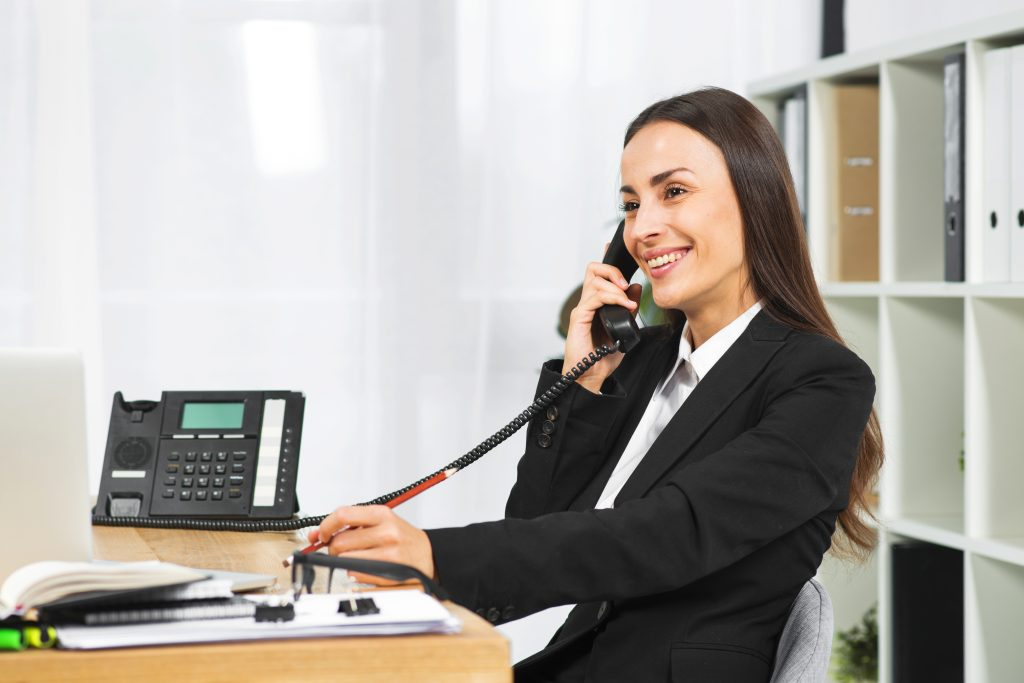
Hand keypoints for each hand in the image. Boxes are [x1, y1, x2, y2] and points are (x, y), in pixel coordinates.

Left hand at [308, 505, 434, 583]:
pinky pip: (357, 579)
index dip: (325, 526)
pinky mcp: (391, 576)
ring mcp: (390, 556)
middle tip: (345, 549)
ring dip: (348, 563)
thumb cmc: (401, 538)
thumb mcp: (380, 521)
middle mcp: (387, 533)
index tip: (322, 535)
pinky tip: (369, 570)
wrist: (429, 556)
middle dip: (335, 549)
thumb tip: (315, 535)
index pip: (343, 515)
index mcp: (382, 515)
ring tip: (363, 558)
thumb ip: (348, 525)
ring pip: (346, 563)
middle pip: (339, 543)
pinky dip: (357, 576)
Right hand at [562, 258, 641, 392]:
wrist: (591, 374)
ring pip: (595, 280)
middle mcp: (588, 302)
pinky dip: (612, 298)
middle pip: (594, 269)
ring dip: (615, 287)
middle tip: (625, 284)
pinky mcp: (579, 317)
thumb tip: (636, 288)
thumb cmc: (603, 355)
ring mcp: (582, 308)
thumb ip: (628, 307)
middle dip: (612, 270)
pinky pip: (594, 297)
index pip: (599, 273)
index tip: (617, 251)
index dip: (608, 261)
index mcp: (597, 302)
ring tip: (628, 302)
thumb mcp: (624, 327)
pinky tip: (625, 307)